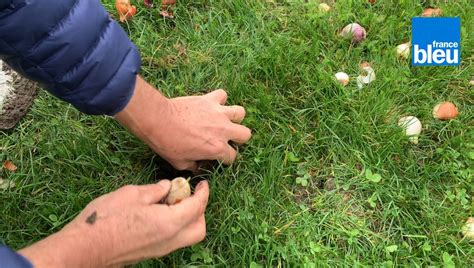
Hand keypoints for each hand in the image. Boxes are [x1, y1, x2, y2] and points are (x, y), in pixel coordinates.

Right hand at [19, 180, 209, 266]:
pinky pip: (174, 240)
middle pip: (199, 228)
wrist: (85, 247)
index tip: (202, 183)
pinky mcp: (151, 253)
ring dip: (188, 219)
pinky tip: (160, 213)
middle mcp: (170, 240)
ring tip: (172, 202)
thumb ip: (155, 190)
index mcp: (170, 223)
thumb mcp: (132, 194)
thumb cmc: (106, 219)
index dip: (203, 193)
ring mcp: (161, 250)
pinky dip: (176, 226)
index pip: (197, 207)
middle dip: (200, 210)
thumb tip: (167, 187)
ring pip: (188, 236)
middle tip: (188, 194)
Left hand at [115, 76, 251, 170]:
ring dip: (234, 117)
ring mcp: (218, 113)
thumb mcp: (180, 163)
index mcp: (216, 149)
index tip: (218, 157)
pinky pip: (222, 95)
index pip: (232, 157)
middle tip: (226, 138)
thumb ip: (194, 166)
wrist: (159, 120)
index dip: (225, 159)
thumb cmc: (167, 144)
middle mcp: (223, 131)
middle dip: (238, 138)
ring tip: (224, 120)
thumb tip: (198, 167)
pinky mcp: (210, 100)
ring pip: (240, 112)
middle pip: (245, 134)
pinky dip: (219, 99)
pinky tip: (211, 104)